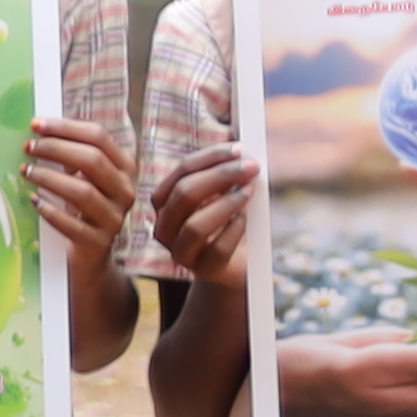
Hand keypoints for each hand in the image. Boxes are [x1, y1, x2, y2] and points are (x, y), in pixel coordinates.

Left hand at [18, 110, 137, 278]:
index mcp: (124, 168)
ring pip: (83, 191)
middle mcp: (125, 191)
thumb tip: (38, 131)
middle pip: (93, 160)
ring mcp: (114, 218)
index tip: (36, 125)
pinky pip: (73, 225)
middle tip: (28, 148)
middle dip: (56, 149)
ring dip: (50, 178)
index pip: (99, 137)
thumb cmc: (82, 209)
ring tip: (26, 171)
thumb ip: (71, 157)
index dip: (66, 128)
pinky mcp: (99, 243)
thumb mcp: (83, 179)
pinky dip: (50, 211)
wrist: (91, 256)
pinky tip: (34, 201)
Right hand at [142, 143, 254, 287]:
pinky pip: (217, 249)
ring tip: (248, 193)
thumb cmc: (228, 222)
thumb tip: (239, 147)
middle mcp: (165, 227)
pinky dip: (234, 230)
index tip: (238, 150)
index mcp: (165, 202)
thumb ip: (225, 173)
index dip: (210, 157)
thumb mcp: (223, 194)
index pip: (182, 172)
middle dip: (220, 176)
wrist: (235, 263)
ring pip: (195, 226)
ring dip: (226, 204)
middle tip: (250, 168)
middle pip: (185, 194)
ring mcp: (181, 251)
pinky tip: (244, 219)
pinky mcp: (204, 269)